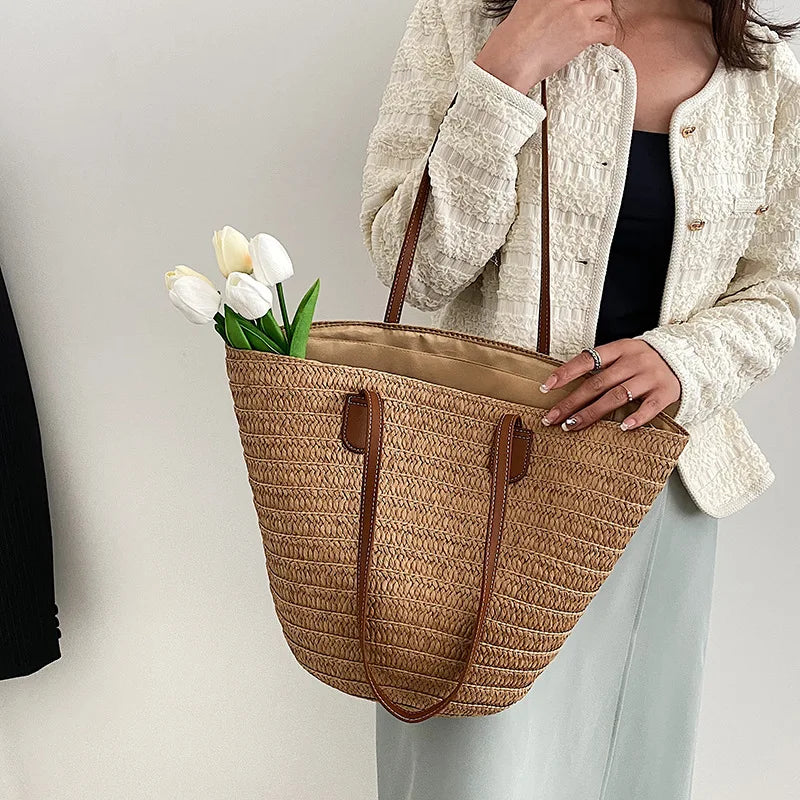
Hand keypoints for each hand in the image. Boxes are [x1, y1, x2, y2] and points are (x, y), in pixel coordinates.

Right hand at [474, 0, 617, 94]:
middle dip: (593, 6)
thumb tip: (547, 12)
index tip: (579, 8)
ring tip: (600, 27)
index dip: (578, 2)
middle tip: (592, 15)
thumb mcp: (523, 10)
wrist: (510, 60)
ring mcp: (575, 11)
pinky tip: (604, 41)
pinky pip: (607, 29)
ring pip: (604, 6)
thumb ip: (540, 7)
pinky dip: (608, 36)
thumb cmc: (511, 44)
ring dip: (603, 18)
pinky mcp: (583, 31)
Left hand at [538, 339, 681, 431]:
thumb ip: (601, 366)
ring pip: (616, 396)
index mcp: (620, 348)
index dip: (565, 372)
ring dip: (592, 413)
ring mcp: (650, 377)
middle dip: (571, 402)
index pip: (587, 359)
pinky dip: (636, 418)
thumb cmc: (644, 361)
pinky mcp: (665, 392)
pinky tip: (622, 428)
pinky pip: (649, 407)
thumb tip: (566, 384)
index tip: (546, 387)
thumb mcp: (623, 354)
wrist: (687, 357)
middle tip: (552, 418)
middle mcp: (634, 361)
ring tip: (572, 426)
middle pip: (597, 383)